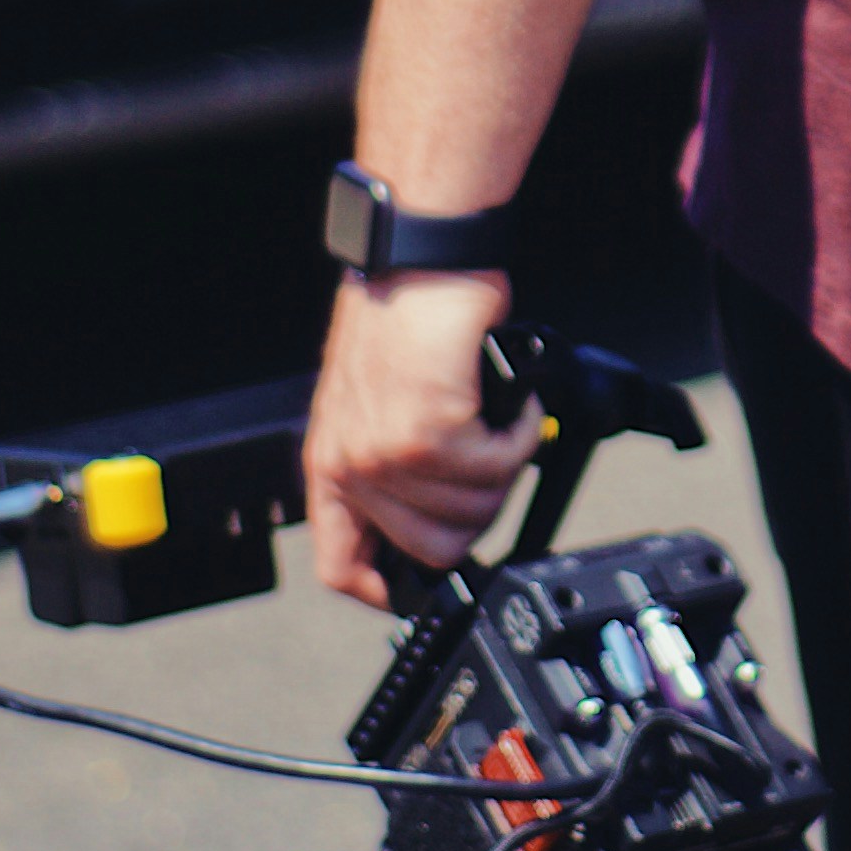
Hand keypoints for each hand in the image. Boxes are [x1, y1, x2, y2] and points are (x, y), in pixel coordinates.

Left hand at [305, 267, 543, 607]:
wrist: (421, 260)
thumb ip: (389, 464)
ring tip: (496, 418)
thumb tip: (432, 515)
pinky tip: (508, 402)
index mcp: (331, 462)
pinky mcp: (430, 431)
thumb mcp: (375, 402)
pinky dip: (519, 436)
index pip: (343, 564)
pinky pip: (498, 469)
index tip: (427, 585)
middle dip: (479, 511)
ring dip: (504, 465)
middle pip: (434, 550)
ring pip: (475, 512)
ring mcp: (387, 454)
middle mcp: (353, 465)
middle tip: (489, 462)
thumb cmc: (405, 314)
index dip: (389, 590)